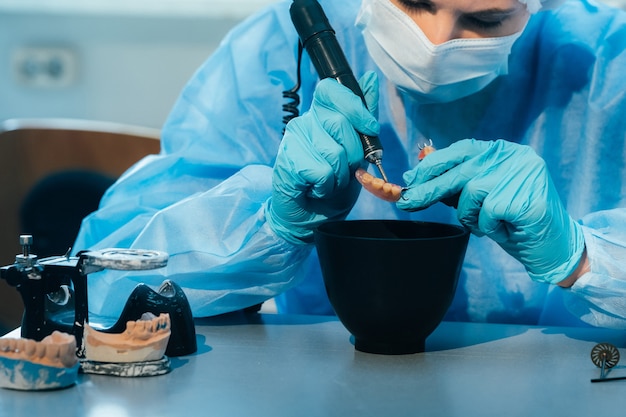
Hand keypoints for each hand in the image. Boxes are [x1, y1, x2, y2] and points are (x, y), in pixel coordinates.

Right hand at [268, 71, 378, 243]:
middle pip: (340, 124)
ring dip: (339, 176)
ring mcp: (292, 141)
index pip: (332, 90)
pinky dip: (326, 187)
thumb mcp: (357, 150)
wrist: (310, 215)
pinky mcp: (287, 163)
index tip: (370, 130)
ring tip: (329, 182)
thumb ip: (364, 116)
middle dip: (353, 155)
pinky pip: (321, 172)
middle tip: (344, 170)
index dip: (355, 108)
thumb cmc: (332, 183)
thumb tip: (371, 78)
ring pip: (333, 152)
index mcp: (321, 114)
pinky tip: (316, 188)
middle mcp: (304, 122)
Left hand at [397, 139, 585, 283]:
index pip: (460, 151)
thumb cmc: (514, 221)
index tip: (410, 179)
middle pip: (458, 171)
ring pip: (470, 194)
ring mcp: (522, 175)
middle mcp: (515, 156)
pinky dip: (489, 228)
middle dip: (428, 190)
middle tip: (406, 203)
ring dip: (471, 216)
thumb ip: (457, 181)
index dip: (432, 165)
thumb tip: (419, 169)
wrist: (555, 247)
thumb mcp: (482, 197)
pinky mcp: (524, 197)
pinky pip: (485, 214)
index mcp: (504, 151)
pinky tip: (506, 228)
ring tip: (490, 223)